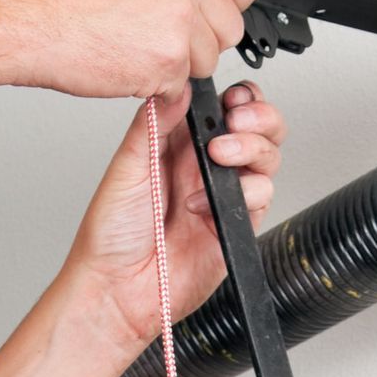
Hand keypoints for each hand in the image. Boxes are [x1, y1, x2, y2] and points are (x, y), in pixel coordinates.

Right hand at [0, 0, 274, 98]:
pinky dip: (155, 82)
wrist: (24, 16)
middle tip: (160, 29)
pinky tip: (125, 58)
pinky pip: (179, 84)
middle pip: (231, 24)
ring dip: (178, 61)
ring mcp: (179, 26)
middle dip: (203, 35)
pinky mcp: (166, 65)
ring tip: (134, 42)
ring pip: (207, 59)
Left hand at [62, 79, 284, 360]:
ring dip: (253, 147)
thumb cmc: (111, 236)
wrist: (118, 289)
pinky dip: (248, 190)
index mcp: (176, 146)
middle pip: (256, 128)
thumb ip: (154, 125)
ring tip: (222, 155)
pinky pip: (262, 196)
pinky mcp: (234, 225)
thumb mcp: (126, 168)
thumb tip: (178, 87)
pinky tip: (213, 201)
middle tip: (237, 121)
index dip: (236, 98)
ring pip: (266, 157)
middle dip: (258, 117)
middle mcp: (203, 167)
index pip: (221, 109)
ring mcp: (221, 196)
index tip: (230, 98)